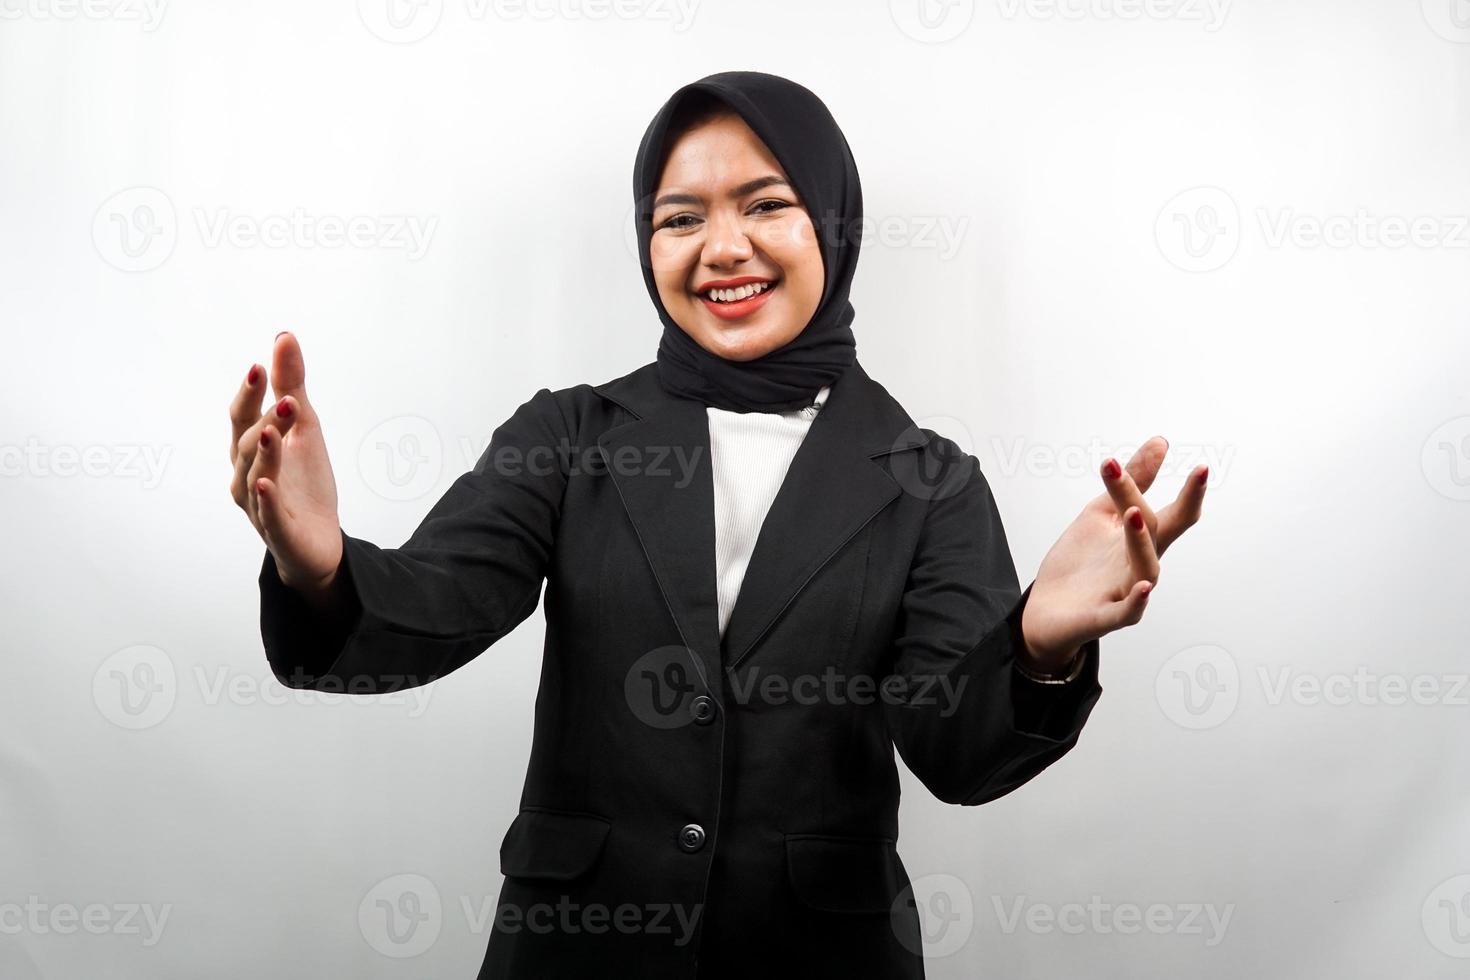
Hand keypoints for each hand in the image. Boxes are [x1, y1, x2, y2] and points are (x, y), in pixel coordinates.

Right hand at [228, 331, 343, 596]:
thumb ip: (292, 386)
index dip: (249, 392)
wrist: (317, 541)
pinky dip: (265, 498)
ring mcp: (258, 504)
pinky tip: (267, 483)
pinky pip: (268, 514)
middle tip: (287, 397)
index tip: (260, 365)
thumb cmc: (304, 482)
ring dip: (265, 452)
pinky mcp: (277, 530)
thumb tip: (284, 337)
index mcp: (249, 449)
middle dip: (265, 419)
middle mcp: (245, 474)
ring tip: (273, 431)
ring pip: (256, 475)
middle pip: (248, 443)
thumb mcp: (305, 428)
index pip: (243, 416)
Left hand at [1019, 436, 1206, 672]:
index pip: (1170, 510)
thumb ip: (1130, 483)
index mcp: (1142, 539)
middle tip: (1200, 473)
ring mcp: (1125, 590)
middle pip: (1164, 531)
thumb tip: (1161, 442)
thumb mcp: (1101, 515)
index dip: (1180, 485)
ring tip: (1133, 513)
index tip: (1179, 453)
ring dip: (1140, 540)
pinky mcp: (1106, 616)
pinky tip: (1143, 589)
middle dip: (1186, 504)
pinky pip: (1128, 612)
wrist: (1047, 609)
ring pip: (1145, 567)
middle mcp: (1140, 563)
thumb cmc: (1080, 563)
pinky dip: (1137, 602)